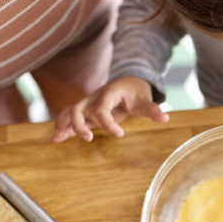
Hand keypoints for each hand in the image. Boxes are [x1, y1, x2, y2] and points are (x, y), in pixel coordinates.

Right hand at [52, 76, 168, 142]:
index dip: (109, 122)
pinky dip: (63, 127)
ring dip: (65, 124)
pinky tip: (57, 139)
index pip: (103, 108)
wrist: (128, 82)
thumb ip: (153, 110)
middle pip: (79, 107)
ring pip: (70, 111)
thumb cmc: (136, 92)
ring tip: (58, 139)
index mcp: (109, 93)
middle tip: (88, 138)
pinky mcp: (86, 111)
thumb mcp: (146, 100)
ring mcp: (88, 104)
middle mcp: (94, 98)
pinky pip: (70, 117)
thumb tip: (165, 118)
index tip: (120, 134)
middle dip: (79, 123)